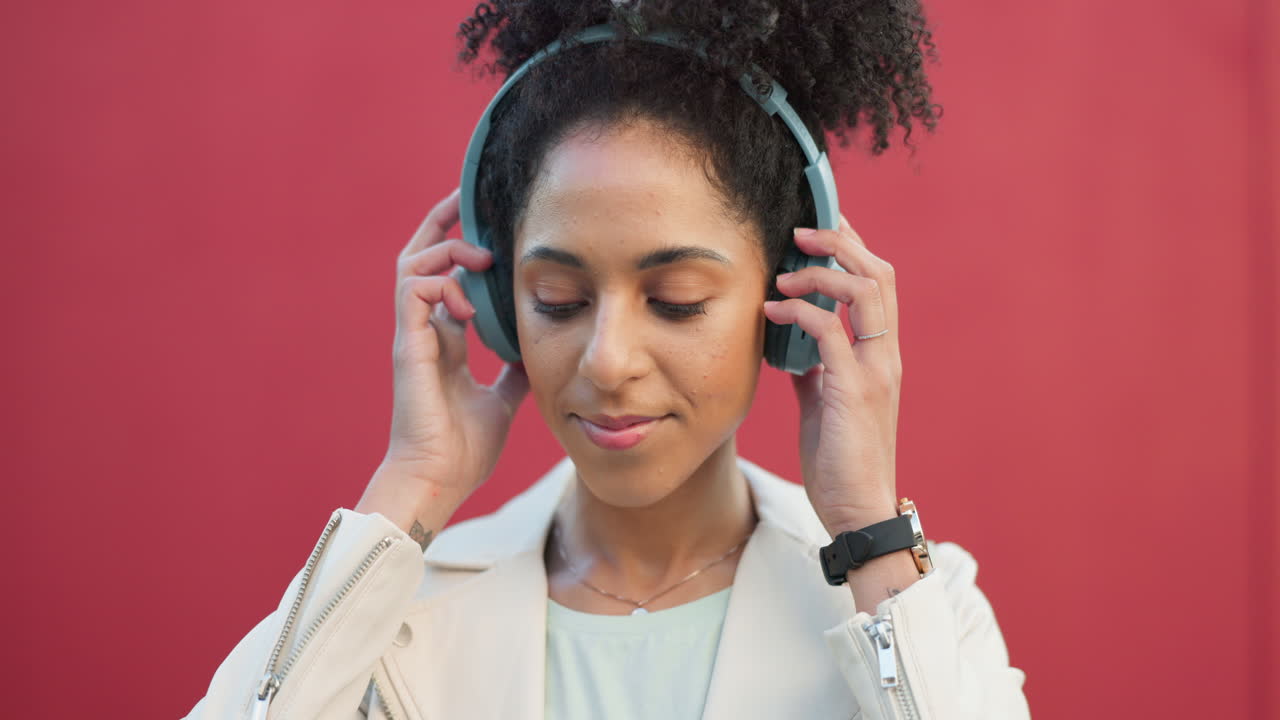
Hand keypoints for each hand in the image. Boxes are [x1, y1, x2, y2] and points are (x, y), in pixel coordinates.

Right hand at [377, 187, 530, 506]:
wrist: (439, 481)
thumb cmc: (464, 449)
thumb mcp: (503, 398)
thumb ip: (513, 370)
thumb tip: (536, 348)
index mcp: (444, 340)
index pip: (447, 275)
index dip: (462, 244)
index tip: (488, 220)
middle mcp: (425, 331)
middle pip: (420, 256)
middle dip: (442, 221)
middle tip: (469, 196)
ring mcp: (413, 337)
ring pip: (413, 265)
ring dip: (447, 249)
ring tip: (481, 255)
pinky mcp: (408, 347)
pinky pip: (413, 291)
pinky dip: (441, 282)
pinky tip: (468, 299)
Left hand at [762, 214, 902, 536]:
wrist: (856, 510)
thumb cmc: (839, 459)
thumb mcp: (823, 402)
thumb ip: (814, 368)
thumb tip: (791, 343)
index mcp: (880, 354)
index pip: (877, 282)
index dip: (852, 247)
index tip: (819, 226)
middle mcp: (885, 354)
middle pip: (878, 273)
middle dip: (840, 241)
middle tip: (800, 230)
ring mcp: (875, 370)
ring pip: (864, 292)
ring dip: (821, 271)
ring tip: (783, 269)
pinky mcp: (855, 390)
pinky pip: (830, 332)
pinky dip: (800, 313)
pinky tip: (771, 312)